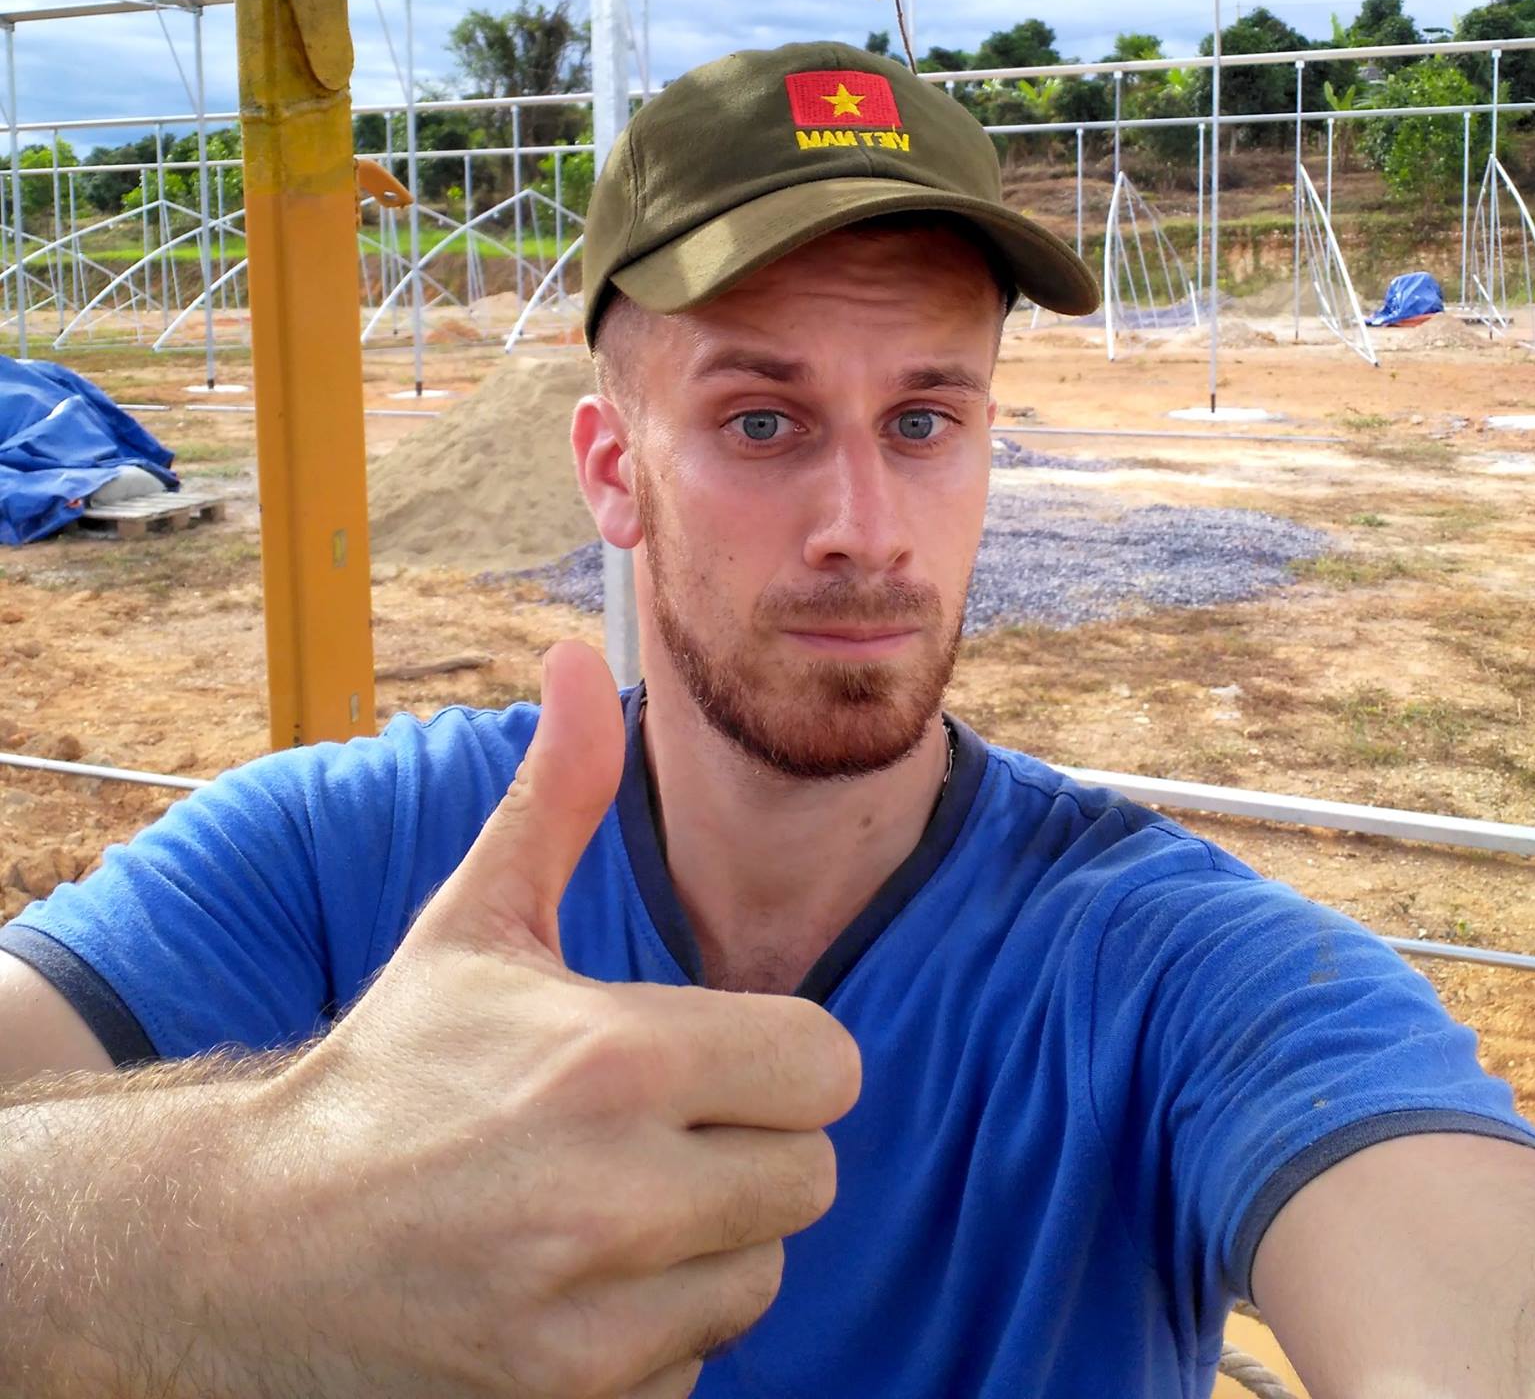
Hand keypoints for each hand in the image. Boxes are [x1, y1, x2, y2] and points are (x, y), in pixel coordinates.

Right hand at [238, 641, 860, 1397]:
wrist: (255, 1246)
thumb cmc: (390, 1068)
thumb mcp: (477, 922)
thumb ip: (560, 793)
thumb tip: (584, 656)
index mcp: (613, 1058)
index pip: (831, 1063)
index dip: (778, 1052)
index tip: (710, 1050)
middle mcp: (616, 1195)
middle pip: (812, 1173)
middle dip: (749, 1145)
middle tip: (653, 1130)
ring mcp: (594, 1319)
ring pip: (761, 1274)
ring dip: (706, 1244)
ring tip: (603, 1206)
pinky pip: (698, 1365)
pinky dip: (654, 1334)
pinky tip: (571, 1288)